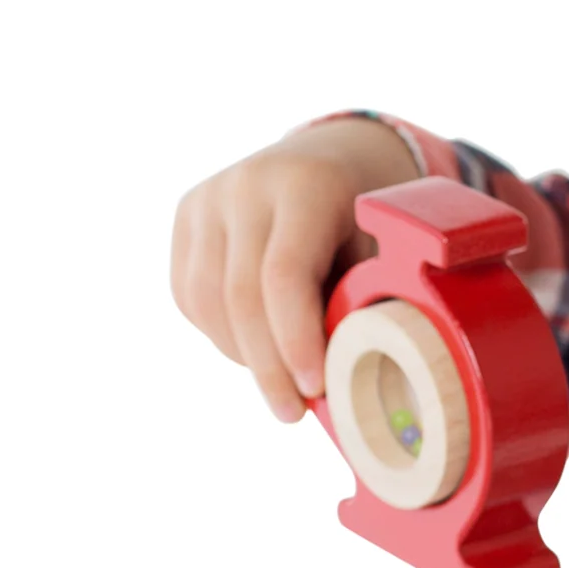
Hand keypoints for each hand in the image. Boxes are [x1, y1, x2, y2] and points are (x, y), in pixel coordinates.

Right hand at [170, 117, 418, 420]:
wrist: (334, 154)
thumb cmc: (369, 219)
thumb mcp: (383, 249)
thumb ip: (364, 300)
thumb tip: (348, 379)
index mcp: (306, 185)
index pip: (284, 275)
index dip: (295, 340)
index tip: (315, 390)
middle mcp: (247, 184)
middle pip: (239, 294)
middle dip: (267, 366)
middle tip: (293, 412)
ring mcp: (208, 198)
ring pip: (205, 300)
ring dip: (242, 355)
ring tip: (280, 382)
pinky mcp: (186, 216)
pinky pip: (189, 294)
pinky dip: (220, 333)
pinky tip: (256, 347)